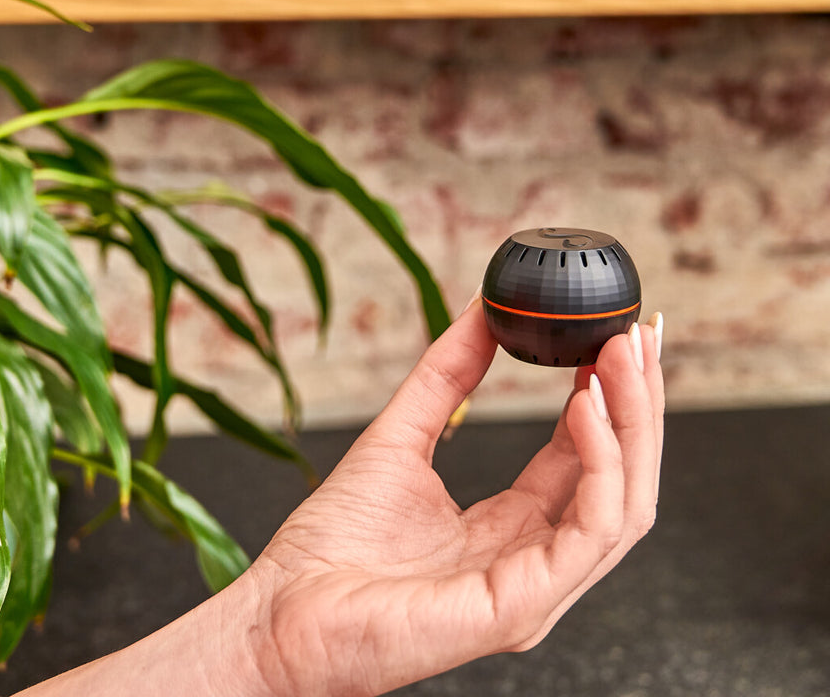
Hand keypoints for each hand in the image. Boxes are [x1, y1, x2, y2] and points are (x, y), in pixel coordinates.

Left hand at [246, 297, 665, 696]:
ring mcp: (535, 588)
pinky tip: (584, 405)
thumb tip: (480, 307)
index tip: (618, 334)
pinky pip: (590, 531)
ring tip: (618, 354)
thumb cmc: (331, 545)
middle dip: (639, 403)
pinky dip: (600, 463)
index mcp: (511, 528)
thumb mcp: (400, 436)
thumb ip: (445, 375)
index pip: (587, 459)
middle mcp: (535, 560)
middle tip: (639, 333)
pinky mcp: (521, 605)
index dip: (611, 398)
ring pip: (624, 504)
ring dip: (632, 424)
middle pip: (621, 479)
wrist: (280, 612)